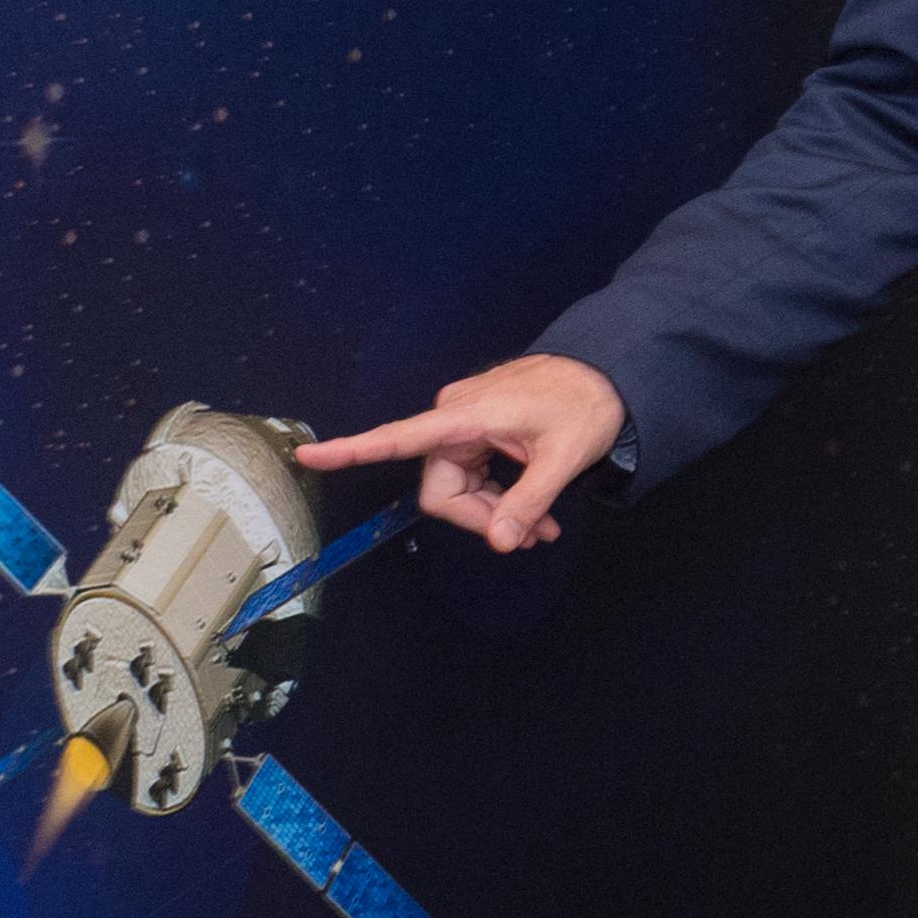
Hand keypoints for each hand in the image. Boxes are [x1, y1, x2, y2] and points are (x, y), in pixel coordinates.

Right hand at [301, 351, 625, 550]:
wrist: (607, 374)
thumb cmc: (586, 405)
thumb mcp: (562, 458)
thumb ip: (528, 502)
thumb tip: (499, 542)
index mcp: (465, 415)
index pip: (398, 436)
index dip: (352, 451)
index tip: (309, 456)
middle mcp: (454, 417)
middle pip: (440, 488)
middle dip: (480, 518)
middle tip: (531, 535)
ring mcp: (464, 423)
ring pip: (457, 487)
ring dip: (494, 513)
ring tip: (542, 528)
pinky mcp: (477, 429)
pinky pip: (472, 475)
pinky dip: (498, 498)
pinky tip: (534, 514)